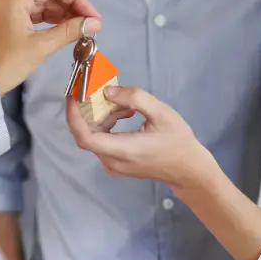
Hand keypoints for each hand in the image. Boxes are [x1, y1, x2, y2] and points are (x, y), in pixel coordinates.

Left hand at [0, 0, 100, 93]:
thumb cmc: (6, 63)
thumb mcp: (41, 46)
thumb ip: (70, 31)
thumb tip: (95, 23)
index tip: (93, 16)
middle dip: (73, 6)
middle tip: (90, 23)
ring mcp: (10, 7)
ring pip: (45, 3)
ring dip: (64, 13)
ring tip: (82, 28)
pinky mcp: (10, 19)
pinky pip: (36, 13)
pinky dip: (53, 19)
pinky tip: (66, 29)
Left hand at [65, 86, 216, 191]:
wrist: (187, 168)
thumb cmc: (177, 140)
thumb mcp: (161, 113)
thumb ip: (133, 98)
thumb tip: (107, 92)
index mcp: (122, 150)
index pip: (85, 137)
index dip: (74, 116)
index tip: (73, 95)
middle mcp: (112, 161)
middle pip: (88, 134)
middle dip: (90, 110)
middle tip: (100, 91)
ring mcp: (113, 165)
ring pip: (96, 136)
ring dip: (103, 116)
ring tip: (126, 106)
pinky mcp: (116, 164)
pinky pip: (103, 141)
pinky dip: (108, 124)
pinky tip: (127, 114)